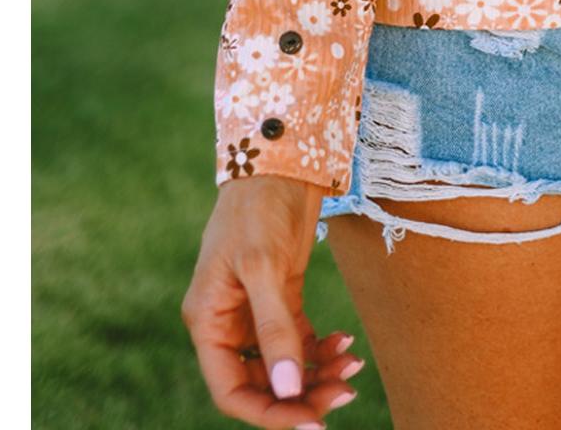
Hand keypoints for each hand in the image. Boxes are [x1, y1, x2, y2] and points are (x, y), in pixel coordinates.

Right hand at [181, 176, 364, 425]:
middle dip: (301, 394)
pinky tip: (346, 344)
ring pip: (284, 365)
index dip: (269, 413)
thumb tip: (289, 389)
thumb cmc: (259, 206)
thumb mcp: (264, 266)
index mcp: (208, 321)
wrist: (280, 157)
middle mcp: (227, 322)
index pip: (232, 391)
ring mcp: (254, 310)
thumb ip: (275, 330)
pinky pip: (299, 340)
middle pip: (261, 383)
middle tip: (345, 391)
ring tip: (352, 366)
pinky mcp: (281, 295)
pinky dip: (322, 349)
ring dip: (316, 373)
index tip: (311, 422)